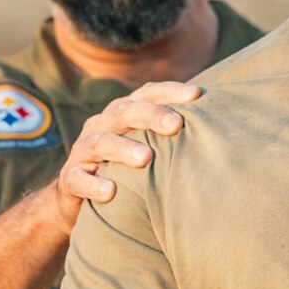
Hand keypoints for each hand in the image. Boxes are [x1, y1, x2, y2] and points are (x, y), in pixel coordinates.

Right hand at [50, 81, 201, 224]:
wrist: (78, 196)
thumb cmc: (125, 167)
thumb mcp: (145, 145)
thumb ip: (169, 134)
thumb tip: (219, 124)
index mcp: (122, 113)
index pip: (146, 93)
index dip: (170, 91)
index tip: (197, 95)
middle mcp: (101, 125)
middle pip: (124, 112)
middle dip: (150, 115)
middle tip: (176, 125)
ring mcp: (83, 151)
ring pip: (101, 142)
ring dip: (123, 149)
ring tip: (146, 159)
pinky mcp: (69, 178)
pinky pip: (77, 179)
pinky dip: (93, 184)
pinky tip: (110, 191)